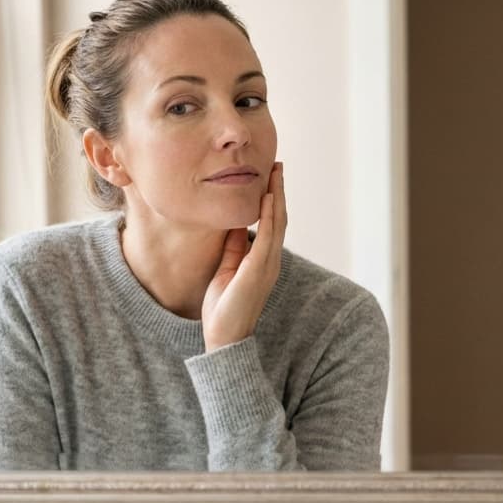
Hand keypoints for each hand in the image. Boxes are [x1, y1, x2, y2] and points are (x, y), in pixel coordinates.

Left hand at [202, 162, 286, 350]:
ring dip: (277, 196)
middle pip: (279, 217)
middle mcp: (270, 260)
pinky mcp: (258, 270)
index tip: (270, 176)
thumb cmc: (224, 307)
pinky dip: (269, 216)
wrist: (224, 337)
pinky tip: (268, 198)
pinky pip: (267, 237)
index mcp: (263, 259)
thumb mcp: (227, 268)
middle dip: (279, 190)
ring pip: (277, 223)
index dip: (272, 198)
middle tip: (277, 165)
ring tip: (275, 173)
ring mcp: (267, 265)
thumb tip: (233, 224)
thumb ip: (233, 247)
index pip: (272, 223)